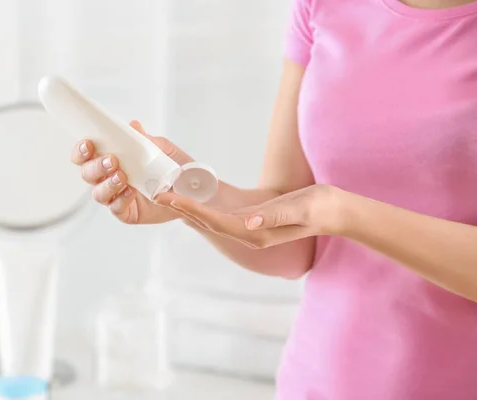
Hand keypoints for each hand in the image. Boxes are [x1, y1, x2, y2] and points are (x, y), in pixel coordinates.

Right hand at [71, 120, 192, 223]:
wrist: (192, 190)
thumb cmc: (174, 167)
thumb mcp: (163, 149)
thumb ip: (147, 140)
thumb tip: (133, 125)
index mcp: (112, 160)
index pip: (86, 156)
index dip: (81, 151)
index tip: (88, 144)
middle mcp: (109, 179)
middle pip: (87, 174)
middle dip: (96, 166)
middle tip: (112, 160)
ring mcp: (117, 197)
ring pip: (98, 193)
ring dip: (107, 183)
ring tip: (122, 176)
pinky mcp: (127, 213)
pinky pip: (116, 208)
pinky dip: (121, 199)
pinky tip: (131, 191)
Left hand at [155, 184, 344, 247]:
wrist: (333, 212)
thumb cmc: (319, 208)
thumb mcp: (300, 208)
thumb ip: (276, 217)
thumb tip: (250, 222)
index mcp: (257, 233)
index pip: (216, 221)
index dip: (192, 209)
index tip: (171, 198)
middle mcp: (249, 233)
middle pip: (207, 221)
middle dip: (182, 208)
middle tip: (156, 193)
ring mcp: (249, 228)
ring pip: (210, 219)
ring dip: (188, 208)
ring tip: (166, 194)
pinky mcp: (251, 221)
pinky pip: (220, 214)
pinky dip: (202, 205)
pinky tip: (190, 196)